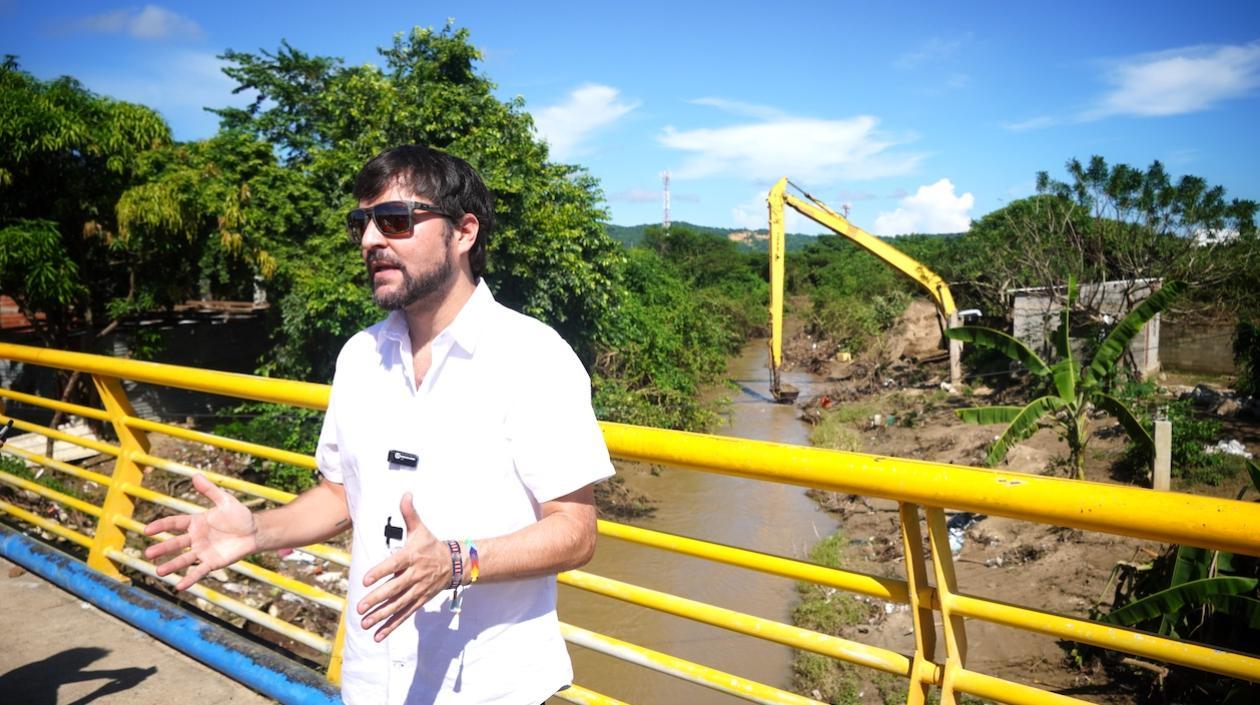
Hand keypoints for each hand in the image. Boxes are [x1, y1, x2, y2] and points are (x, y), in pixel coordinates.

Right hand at [143, 474, 258, 590]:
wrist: (255, 531)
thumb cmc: (239, 515)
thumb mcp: (225, 500)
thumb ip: (210, 490)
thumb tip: (195, 475)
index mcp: (196, 522)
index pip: (174, 524)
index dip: (161, 526)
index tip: (147, 529)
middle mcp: (196, 538)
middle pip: (175, 543)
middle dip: (162, 548)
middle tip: (147, 554)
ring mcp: (203, 551)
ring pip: (184, 559)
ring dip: (171, 566)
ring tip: (158, 571)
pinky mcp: (212, 562)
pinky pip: (199, 571)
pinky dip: (189, 579)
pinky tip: (179, 586)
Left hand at [357, 492, 450, 641]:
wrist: (455, 564)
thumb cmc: (431, 545)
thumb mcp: (421, 529)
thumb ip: (409, 514)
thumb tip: (406, 494)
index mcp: (412, 557)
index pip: (394, 565)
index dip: (380, 572)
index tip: (365, 580)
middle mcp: (415, 575)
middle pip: (394, 589)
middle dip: (377, 599)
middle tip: (361, 607)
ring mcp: (417, 590)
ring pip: (398, 605)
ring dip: (381, 616)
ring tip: (365, 623)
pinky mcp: (419, 601)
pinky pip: (404, 615)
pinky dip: (391, 626)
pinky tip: (378, 635)